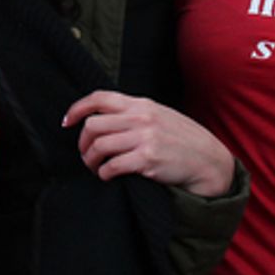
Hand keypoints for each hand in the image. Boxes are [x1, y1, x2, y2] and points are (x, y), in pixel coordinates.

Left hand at [63, 90, 234, 196]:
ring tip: (95, 168)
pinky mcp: (148, 159)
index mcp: (141, 104)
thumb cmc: (182, 140)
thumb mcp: (159, 115)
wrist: (208, 160)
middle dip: (82, 143)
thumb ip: (134, 113)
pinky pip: (112, 166)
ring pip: (99, 146)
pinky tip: (108, 176)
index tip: (66, 123)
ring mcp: (145, 138)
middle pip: (93, 125)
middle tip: (85, 154)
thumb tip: (102, 118)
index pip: (99, 98)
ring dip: (90, 161)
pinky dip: (104, 173)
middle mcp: (141, 117)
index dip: (77, 109)